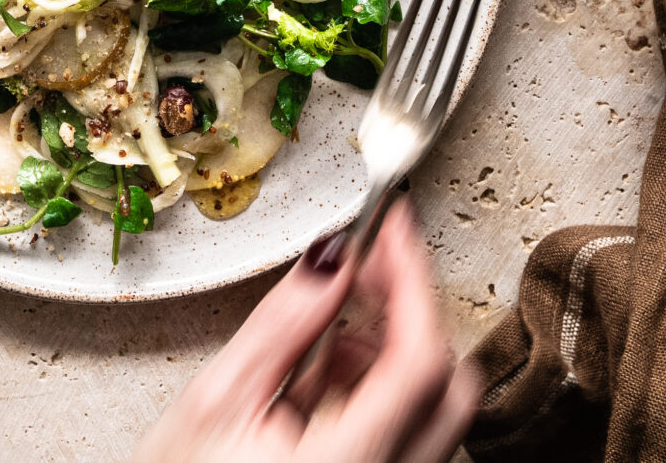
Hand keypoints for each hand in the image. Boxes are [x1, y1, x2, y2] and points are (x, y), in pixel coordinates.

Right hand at [131, 203, 480, 462]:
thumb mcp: (218, 397)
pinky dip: (378, 383)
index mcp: (353, 459)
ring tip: (333, 316)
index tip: (393, 225)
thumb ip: (284, 324)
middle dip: (413, 308)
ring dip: (394, 346)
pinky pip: (407, 431)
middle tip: (369, 259)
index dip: (412, 276)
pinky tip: (326, 366)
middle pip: (447, 383)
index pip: (421, 355)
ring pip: (434, 409)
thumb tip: (330, 258)